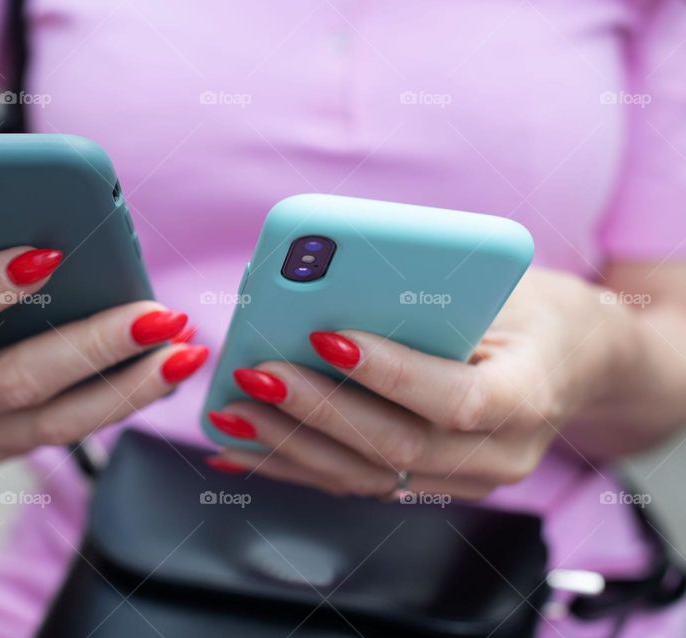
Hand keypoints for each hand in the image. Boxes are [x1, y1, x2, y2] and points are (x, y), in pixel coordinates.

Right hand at [0, 245, 206, 461]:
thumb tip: (64, 225)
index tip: (50, 252)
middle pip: (19, 383)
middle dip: (97, 348)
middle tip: (162, 317)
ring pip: (58, 424)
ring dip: (130, 388)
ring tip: (185, 351)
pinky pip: (70, 431)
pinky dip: (121, 399)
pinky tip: (166, 370)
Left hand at [208, 269, 621, 498]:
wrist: (572, 365)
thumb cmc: (533, 312)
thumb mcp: (505, 286)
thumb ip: (433, 293)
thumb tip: (326, 288)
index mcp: (529, 397)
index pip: (459, 400)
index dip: (391, 373)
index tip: (326, 335)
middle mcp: (497, 456)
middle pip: (397, 447)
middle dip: (317, 410)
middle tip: (256, 374)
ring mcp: (461, 481)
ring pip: (365, 476)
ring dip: (290, 445)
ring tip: (231, 411)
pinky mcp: (425, 486)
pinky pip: (353, 481)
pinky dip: (293, 465)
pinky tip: (242, 449)